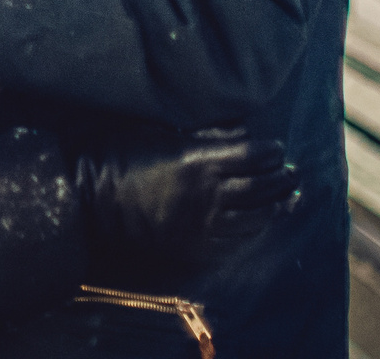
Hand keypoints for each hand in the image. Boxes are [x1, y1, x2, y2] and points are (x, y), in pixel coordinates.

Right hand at [74, 127, 300, 270]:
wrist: (86, 200)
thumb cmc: (117, 154)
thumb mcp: (158, 131)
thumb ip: (203, 134)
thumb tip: (241, 132)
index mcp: (199, 161)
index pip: (253, 156)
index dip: (271, 151)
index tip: (278, 147)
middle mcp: (208, 196)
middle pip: (261, 187)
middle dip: (282, 179)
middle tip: (293, 173)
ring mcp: (202, 226)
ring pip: (255, 219)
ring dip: (277, 208)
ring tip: (290, 199)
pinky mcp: (193, 247)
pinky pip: (235, 242)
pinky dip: (254, 232)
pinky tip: (262, 225)